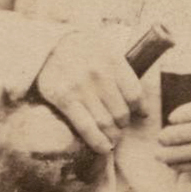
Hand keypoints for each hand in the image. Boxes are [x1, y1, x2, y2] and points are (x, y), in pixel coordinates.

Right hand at [36, 29, 146, 153]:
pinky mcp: (64, 98)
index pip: (135, 94)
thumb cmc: (81, 49)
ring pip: (106, 123)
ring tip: (112, 138)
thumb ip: (123, 75)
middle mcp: (99, 74)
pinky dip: (98, 142)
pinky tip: (104, 148)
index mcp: (113, 60)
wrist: (48, 43)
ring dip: (113, 136)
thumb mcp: (106, 50)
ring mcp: (81, 87)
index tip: (139, 115)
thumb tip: (142, 109)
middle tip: (119, 127)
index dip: (140, 109)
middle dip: (123, 125)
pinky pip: (86, 127)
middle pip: (122, 112)